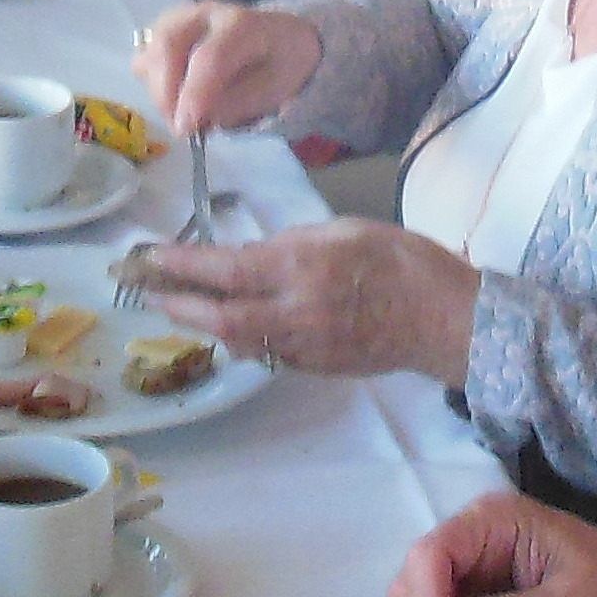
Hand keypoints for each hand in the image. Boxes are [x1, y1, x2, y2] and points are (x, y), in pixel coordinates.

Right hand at [134, 0, 316, 131]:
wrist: (281, 37)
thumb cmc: (279, 65)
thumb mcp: (273, 90)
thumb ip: (236, 105)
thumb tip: (198, 119)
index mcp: (242, 23)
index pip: (209, 57)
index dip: (194, 94)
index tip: (186, 129)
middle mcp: (206, 12)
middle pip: (168, 46)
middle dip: (167, 94)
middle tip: (182, 128)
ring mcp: (181, 17)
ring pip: (151, 52)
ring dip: (160, 91)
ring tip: (183, 114)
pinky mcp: (164, 30)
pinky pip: (146, 57)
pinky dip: (154, 83)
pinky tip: (177, 96)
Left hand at [135, 218, 478, 384]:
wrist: (447, 320)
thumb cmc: (405, 261)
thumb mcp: (347, 229)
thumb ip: (297, 242)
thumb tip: (260, 255)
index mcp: (301, 266)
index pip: (224, 268)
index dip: (180, 265)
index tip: (149, 258)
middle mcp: (294, 310)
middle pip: (218, 317)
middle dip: (178, 306)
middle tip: (150, 294)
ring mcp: (304, 345)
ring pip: (238, 340)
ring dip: (209, 324)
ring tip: (189, 306)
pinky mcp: (316, 367)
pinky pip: (269, 353)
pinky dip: (246, 338)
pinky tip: (241, 324)